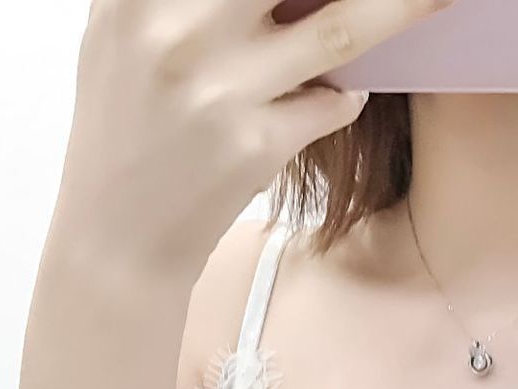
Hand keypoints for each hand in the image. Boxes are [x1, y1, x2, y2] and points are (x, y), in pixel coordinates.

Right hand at [55, 0, 451, 285]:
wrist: (118, 237)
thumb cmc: (127, 123)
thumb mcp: (121, 31)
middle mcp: (173, 30)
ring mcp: (218, 90)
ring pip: (337, 29)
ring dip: (399, 9)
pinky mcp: (255, 146)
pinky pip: (332, 101)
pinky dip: (343, 95)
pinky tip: (336, 96)